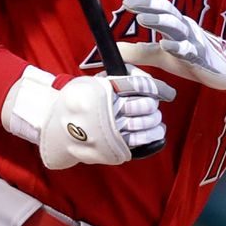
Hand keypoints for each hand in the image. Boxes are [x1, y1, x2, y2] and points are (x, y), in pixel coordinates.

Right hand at [38, 72, 173, 168]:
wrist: (57, 131)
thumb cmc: (77, 104)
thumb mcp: (89, 83)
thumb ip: (115, 78)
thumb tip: (142, 79)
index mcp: (103, 89)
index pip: (139, 85)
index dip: (158, 88)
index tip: (168, 93)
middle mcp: (108, 109)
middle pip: (146, 104)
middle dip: (153, 106)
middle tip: (152, 107)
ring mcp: (112, 130)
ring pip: (147, 122)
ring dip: (155, 121)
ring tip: (155, 120)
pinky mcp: (114, 147)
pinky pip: (142, 140)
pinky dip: (154, 135)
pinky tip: (156, 132)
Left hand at [117, 0, 225, 92]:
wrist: (221, 72)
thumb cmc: (190, 59)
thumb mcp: (160, 56)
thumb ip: (139, 51)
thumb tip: (113, 49)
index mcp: (175, 25)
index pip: (158, 9)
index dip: (143, 2)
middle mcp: (185, 28)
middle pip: (167, 12)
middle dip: (149, 6)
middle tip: (130, 4)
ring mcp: (194, 41)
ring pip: (177, 27)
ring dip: (160, 21)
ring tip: (142, 19)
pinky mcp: (200, 57)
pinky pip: (188, 50)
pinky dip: (177, 47)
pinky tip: (165, 45)